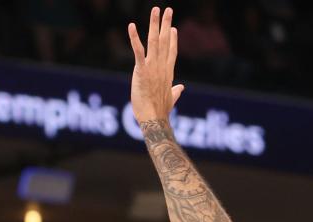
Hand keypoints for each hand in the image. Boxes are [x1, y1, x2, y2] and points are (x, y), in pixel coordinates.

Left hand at [128, 8, 184, 124]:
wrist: (154, 119)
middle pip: (165, 41)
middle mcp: (162, 66)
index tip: (173, 28)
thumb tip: (181, 88)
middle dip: (166, 24)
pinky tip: (131, 25)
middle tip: (167, 9)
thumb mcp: (171, 100)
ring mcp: (152, 67)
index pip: (171, 52)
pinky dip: (134, 38)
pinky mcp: (141, 70)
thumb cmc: (161, 113)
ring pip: (154, 41)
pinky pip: (138, 51)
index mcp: (168, 73)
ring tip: (156, 9)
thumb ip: (176, 92)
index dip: (172, 40)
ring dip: (155, 24)